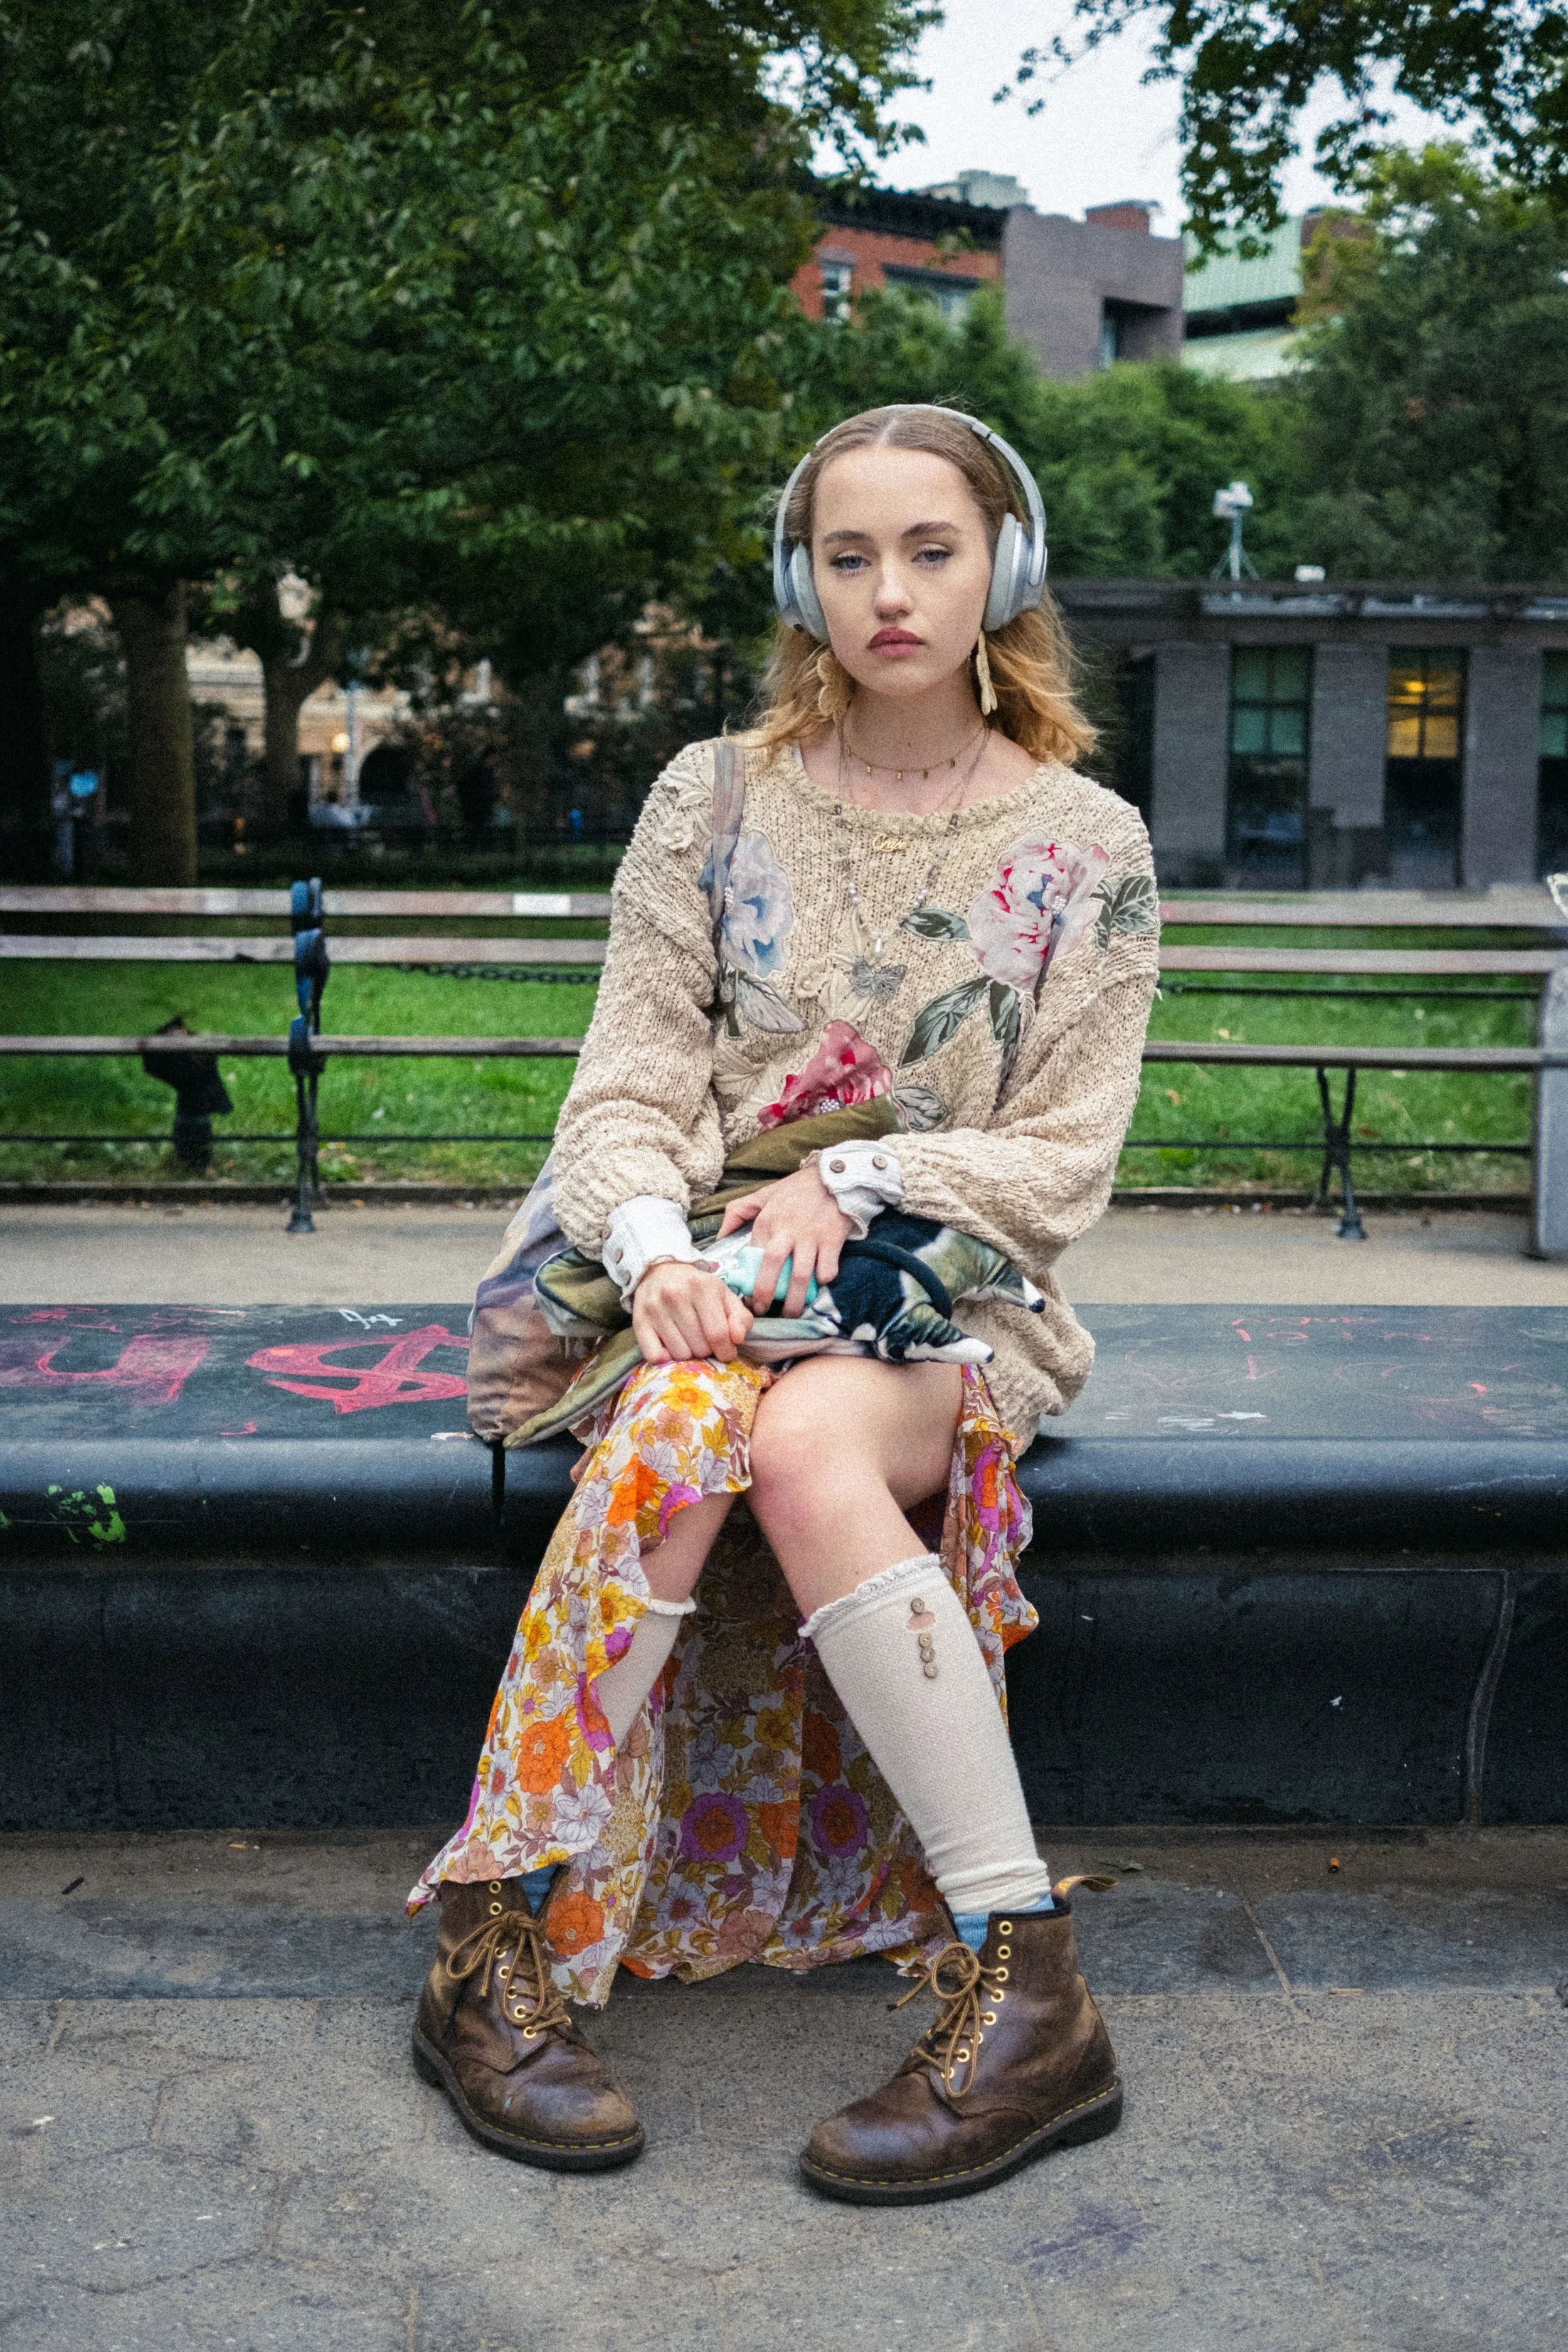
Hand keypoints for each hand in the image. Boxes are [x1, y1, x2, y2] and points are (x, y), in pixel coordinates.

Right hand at [632, 1259, 752, 1364]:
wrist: (660, 1272)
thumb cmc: (698, 1289)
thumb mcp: (724, 1296)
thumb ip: (741, 1317)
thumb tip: (738, 1338)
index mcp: (703, 1287)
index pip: (718, 1334)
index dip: (726, 1350)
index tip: (726, 1352)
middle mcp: (676, 1295)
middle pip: (700, 1347)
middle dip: (707, 1350)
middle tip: (704, 1339)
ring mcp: (655, 1309)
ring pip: (679, 1354)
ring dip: (688, 1354)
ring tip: (688, 1339)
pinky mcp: (639, 1321)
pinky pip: (655, 1356)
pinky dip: (665, 1358)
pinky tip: (670, 1345)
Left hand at [717, 1162, 851, 1317]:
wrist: (835, 1176)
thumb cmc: (798, 1188)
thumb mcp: (764, 1194)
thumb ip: (738, 1211)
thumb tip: (720, 1235)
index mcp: (767, 1222)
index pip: (753, 1257)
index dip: (748, 1280)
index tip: (747, 1296)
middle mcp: (787, 1232)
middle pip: (772, 1269)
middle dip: (766, 1294)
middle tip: (763, 1311)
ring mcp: (811, 1238)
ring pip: (800, 1277)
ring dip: (795, 1300)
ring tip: (791, 1314)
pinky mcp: (832, 1241)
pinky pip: (827, 1269)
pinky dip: (823, 1281)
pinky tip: (819, 1284)